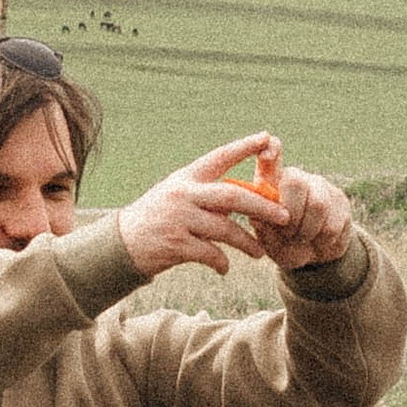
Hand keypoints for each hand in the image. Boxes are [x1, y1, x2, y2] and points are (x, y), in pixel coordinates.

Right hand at [117, 136, 343, 278]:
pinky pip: (211, 253)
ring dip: (247, 243)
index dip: (244, 147)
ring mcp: (178, 219)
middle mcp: (183, 194)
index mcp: (186, 177)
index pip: (219, 157)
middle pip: (232, 195)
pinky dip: (222, 262)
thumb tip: (249, 200)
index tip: (268, 138)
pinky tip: (226, 268)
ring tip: (260, 253)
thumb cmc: (159, 217)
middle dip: (262, 206)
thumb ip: (209, 195)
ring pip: (226, 229)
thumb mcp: (179, 196)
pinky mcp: (175, 244)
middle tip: (284, 216)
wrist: (122, 243)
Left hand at [270, 163, 353, 272]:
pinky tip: (320, 241)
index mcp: (271, 183)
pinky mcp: (340, 200)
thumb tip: (260, 216)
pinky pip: (333, 222)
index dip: (269, 150)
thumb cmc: (284, 244)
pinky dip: (323, 240)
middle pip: (296, 183)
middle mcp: (296, 178)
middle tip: (288, 234)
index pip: (269, 155)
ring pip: (318, 205)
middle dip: (292, 215)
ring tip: (302, 239)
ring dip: (308, 231)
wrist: (315, 257)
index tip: (266, 156)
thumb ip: (265, 231)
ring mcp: (320, 186)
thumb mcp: (269, 242)